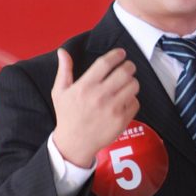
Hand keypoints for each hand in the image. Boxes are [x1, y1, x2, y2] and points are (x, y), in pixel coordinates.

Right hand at [51, 48, 139, 167]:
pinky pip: (135, 103)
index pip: (105, 63)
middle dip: (129, 66)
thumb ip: (64, 71)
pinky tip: (125, 100)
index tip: (121, 53)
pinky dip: (132, 100)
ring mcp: (112, 109)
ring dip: (132, 82)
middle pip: (124, 72)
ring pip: (133, 86)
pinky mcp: (121, 120)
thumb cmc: (67, 116)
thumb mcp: (59, 92)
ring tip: (127, 84)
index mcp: (84, 87)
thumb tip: (62, 52)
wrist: (74, 143)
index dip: (116, 55)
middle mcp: (99, 96)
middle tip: (128, 67)